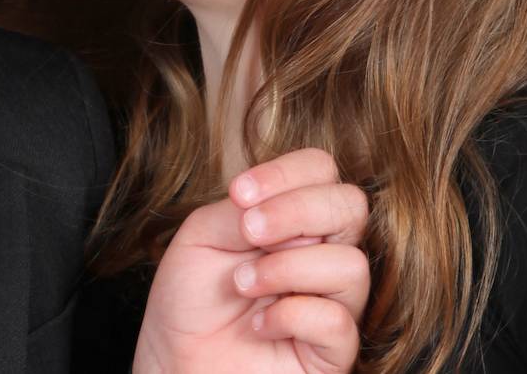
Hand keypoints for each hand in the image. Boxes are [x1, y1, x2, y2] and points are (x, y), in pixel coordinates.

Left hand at [131, 148, 369, 373]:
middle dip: (297, 210)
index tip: (239, 193)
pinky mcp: (332, 351)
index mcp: (293, 219)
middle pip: (351, 206)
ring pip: (350, 265)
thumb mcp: (202, 236)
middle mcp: (320, 254)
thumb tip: (273, 202)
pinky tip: (259, 325)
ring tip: (243, 285)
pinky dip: (291, 316)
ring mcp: (331, 302)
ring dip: (287, 268)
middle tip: (250, 231)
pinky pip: (337, 322)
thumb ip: (242, 209)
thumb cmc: (190, 300)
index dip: (286, 173)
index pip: (321, 171)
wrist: (176, 362)